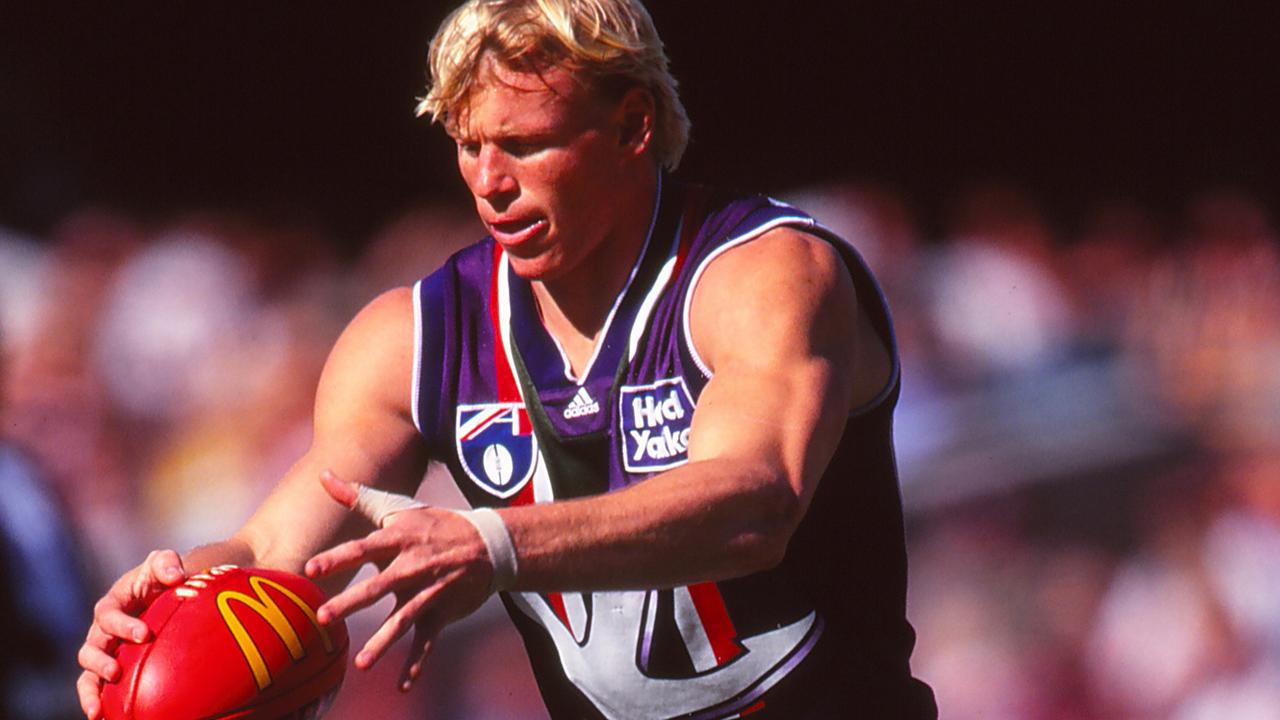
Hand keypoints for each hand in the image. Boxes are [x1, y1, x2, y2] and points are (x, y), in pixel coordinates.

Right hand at [76, 550, 186, 718]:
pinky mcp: (112, 666)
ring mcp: (106, 650)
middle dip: (102, 661)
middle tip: (118, 671)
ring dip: (92, 688)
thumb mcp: (163, 563)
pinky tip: (104, 716)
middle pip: (91, 648)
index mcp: (112, 604)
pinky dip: (96, 701)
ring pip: (87, 673)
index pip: (108, 615)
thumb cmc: (162, 576)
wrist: (166, 591)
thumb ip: (166, 562)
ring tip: (101, 706)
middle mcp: (102, 630)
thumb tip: (176, 575)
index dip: (122, 625)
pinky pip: (96, 687)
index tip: (144, 634)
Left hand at [306, 471, 494, 690]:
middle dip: (352, 602)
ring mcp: (429, 591)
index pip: (364, 548)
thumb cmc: (433, 524)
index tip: (311, 569)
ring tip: (362, 663)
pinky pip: (429, 640)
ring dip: (384, 642)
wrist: (487, 544)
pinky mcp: (442, 611)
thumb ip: (357, 496)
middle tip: (324, 617)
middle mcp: (413, 566)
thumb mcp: (398, 506)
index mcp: (399, 539)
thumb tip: (324, 475)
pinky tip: (403, 684)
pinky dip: (418, 663)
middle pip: (379, 586)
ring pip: (404, 619)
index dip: (338, 558)